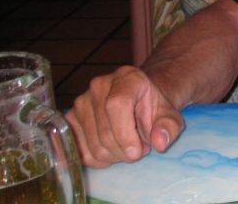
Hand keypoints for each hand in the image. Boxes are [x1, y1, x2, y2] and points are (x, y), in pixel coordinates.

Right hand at [65, 65, 184, 167]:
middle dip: (126, 151)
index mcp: (127, 78)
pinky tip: (112, 150)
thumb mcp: (169, 115)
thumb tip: (160, 142)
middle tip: (140, 149)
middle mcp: (99, 85)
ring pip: (94, 147)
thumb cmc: (152, 107)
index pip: (117, 104)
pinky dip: (99, 160)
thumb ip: (168, 126)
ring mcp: (80, 102)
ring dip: (115, 157)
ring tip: (128, 146)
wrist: (137, 102)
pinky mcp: (69, 120)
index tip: (137, 152)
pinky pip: (81, 152)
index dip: (125, 134)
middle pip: (105, 133)